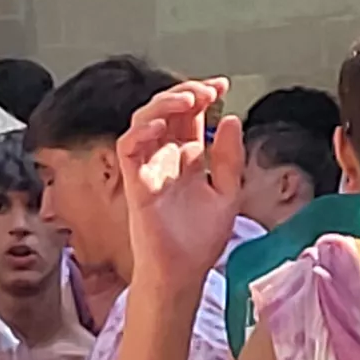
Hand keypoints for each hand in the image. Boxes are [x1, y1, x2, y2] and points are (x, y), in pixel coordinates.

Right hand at [114, 77, 241, 295]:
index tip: (222, 86)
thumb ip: (229, 157)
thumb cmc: (198, 242)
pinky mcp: (136, 182)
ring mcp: (149, 168)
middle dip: (187, 92)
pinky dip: (141, 131)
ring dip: (164, 103)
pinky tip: (161, 125)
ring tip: (188, 99)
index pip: (190, 116)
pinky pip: (129, 147)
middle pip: (167, 110)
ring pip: (144, 120)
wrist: (183, 274)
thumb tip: (231, 120)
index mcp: (188, 159)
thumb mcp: (228, 193)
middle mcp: (166, 159)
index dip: (204, 95)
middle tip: (208, 89)